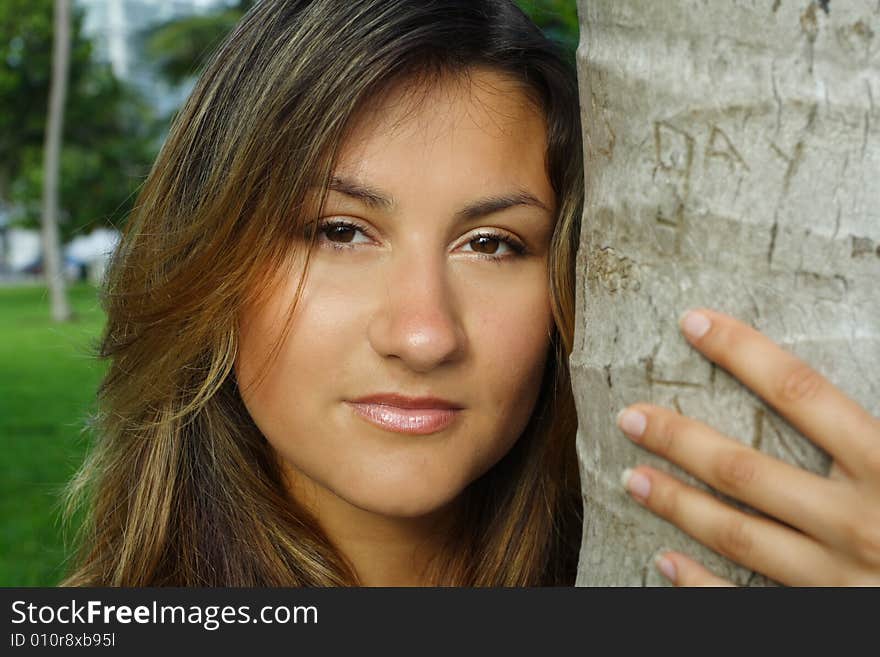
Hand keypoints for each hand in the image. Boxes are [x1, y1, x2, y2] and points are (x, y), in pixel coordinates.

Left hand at [616, 309, 879, 586]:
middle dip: (681, 439)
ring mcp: (841, 580)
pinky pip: (747, 608)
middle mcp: (860, 522)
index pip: (803, 393)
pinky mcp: (829, 623)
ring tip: (633, 476)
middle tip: (630, 415)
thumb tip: (848, 377)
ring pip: (738, 535)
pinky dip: (700, 585)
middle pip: (747, 470)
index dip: (743, 352)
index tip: (692, 323)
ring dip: (678, 504)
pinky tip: (664, 560)